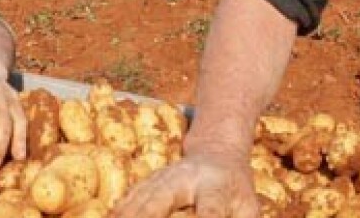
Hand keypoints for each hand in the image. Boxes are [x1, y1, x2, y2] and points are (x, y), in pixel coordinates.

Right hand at [111, 151, 259, 217]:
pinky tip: (110, 217)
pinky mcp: (149, 181)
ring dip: (128, 215)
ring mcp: (164, 177)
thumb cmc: (236, 187)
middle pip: (161, 200)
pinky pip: (130, 198)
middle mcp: (185, 179)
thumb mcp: (249, 208)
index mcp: (216, 187)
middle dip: (147, 216)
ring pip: (140, 199)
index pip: (210, 213)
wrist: (215, 149)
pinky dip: (120, 211)